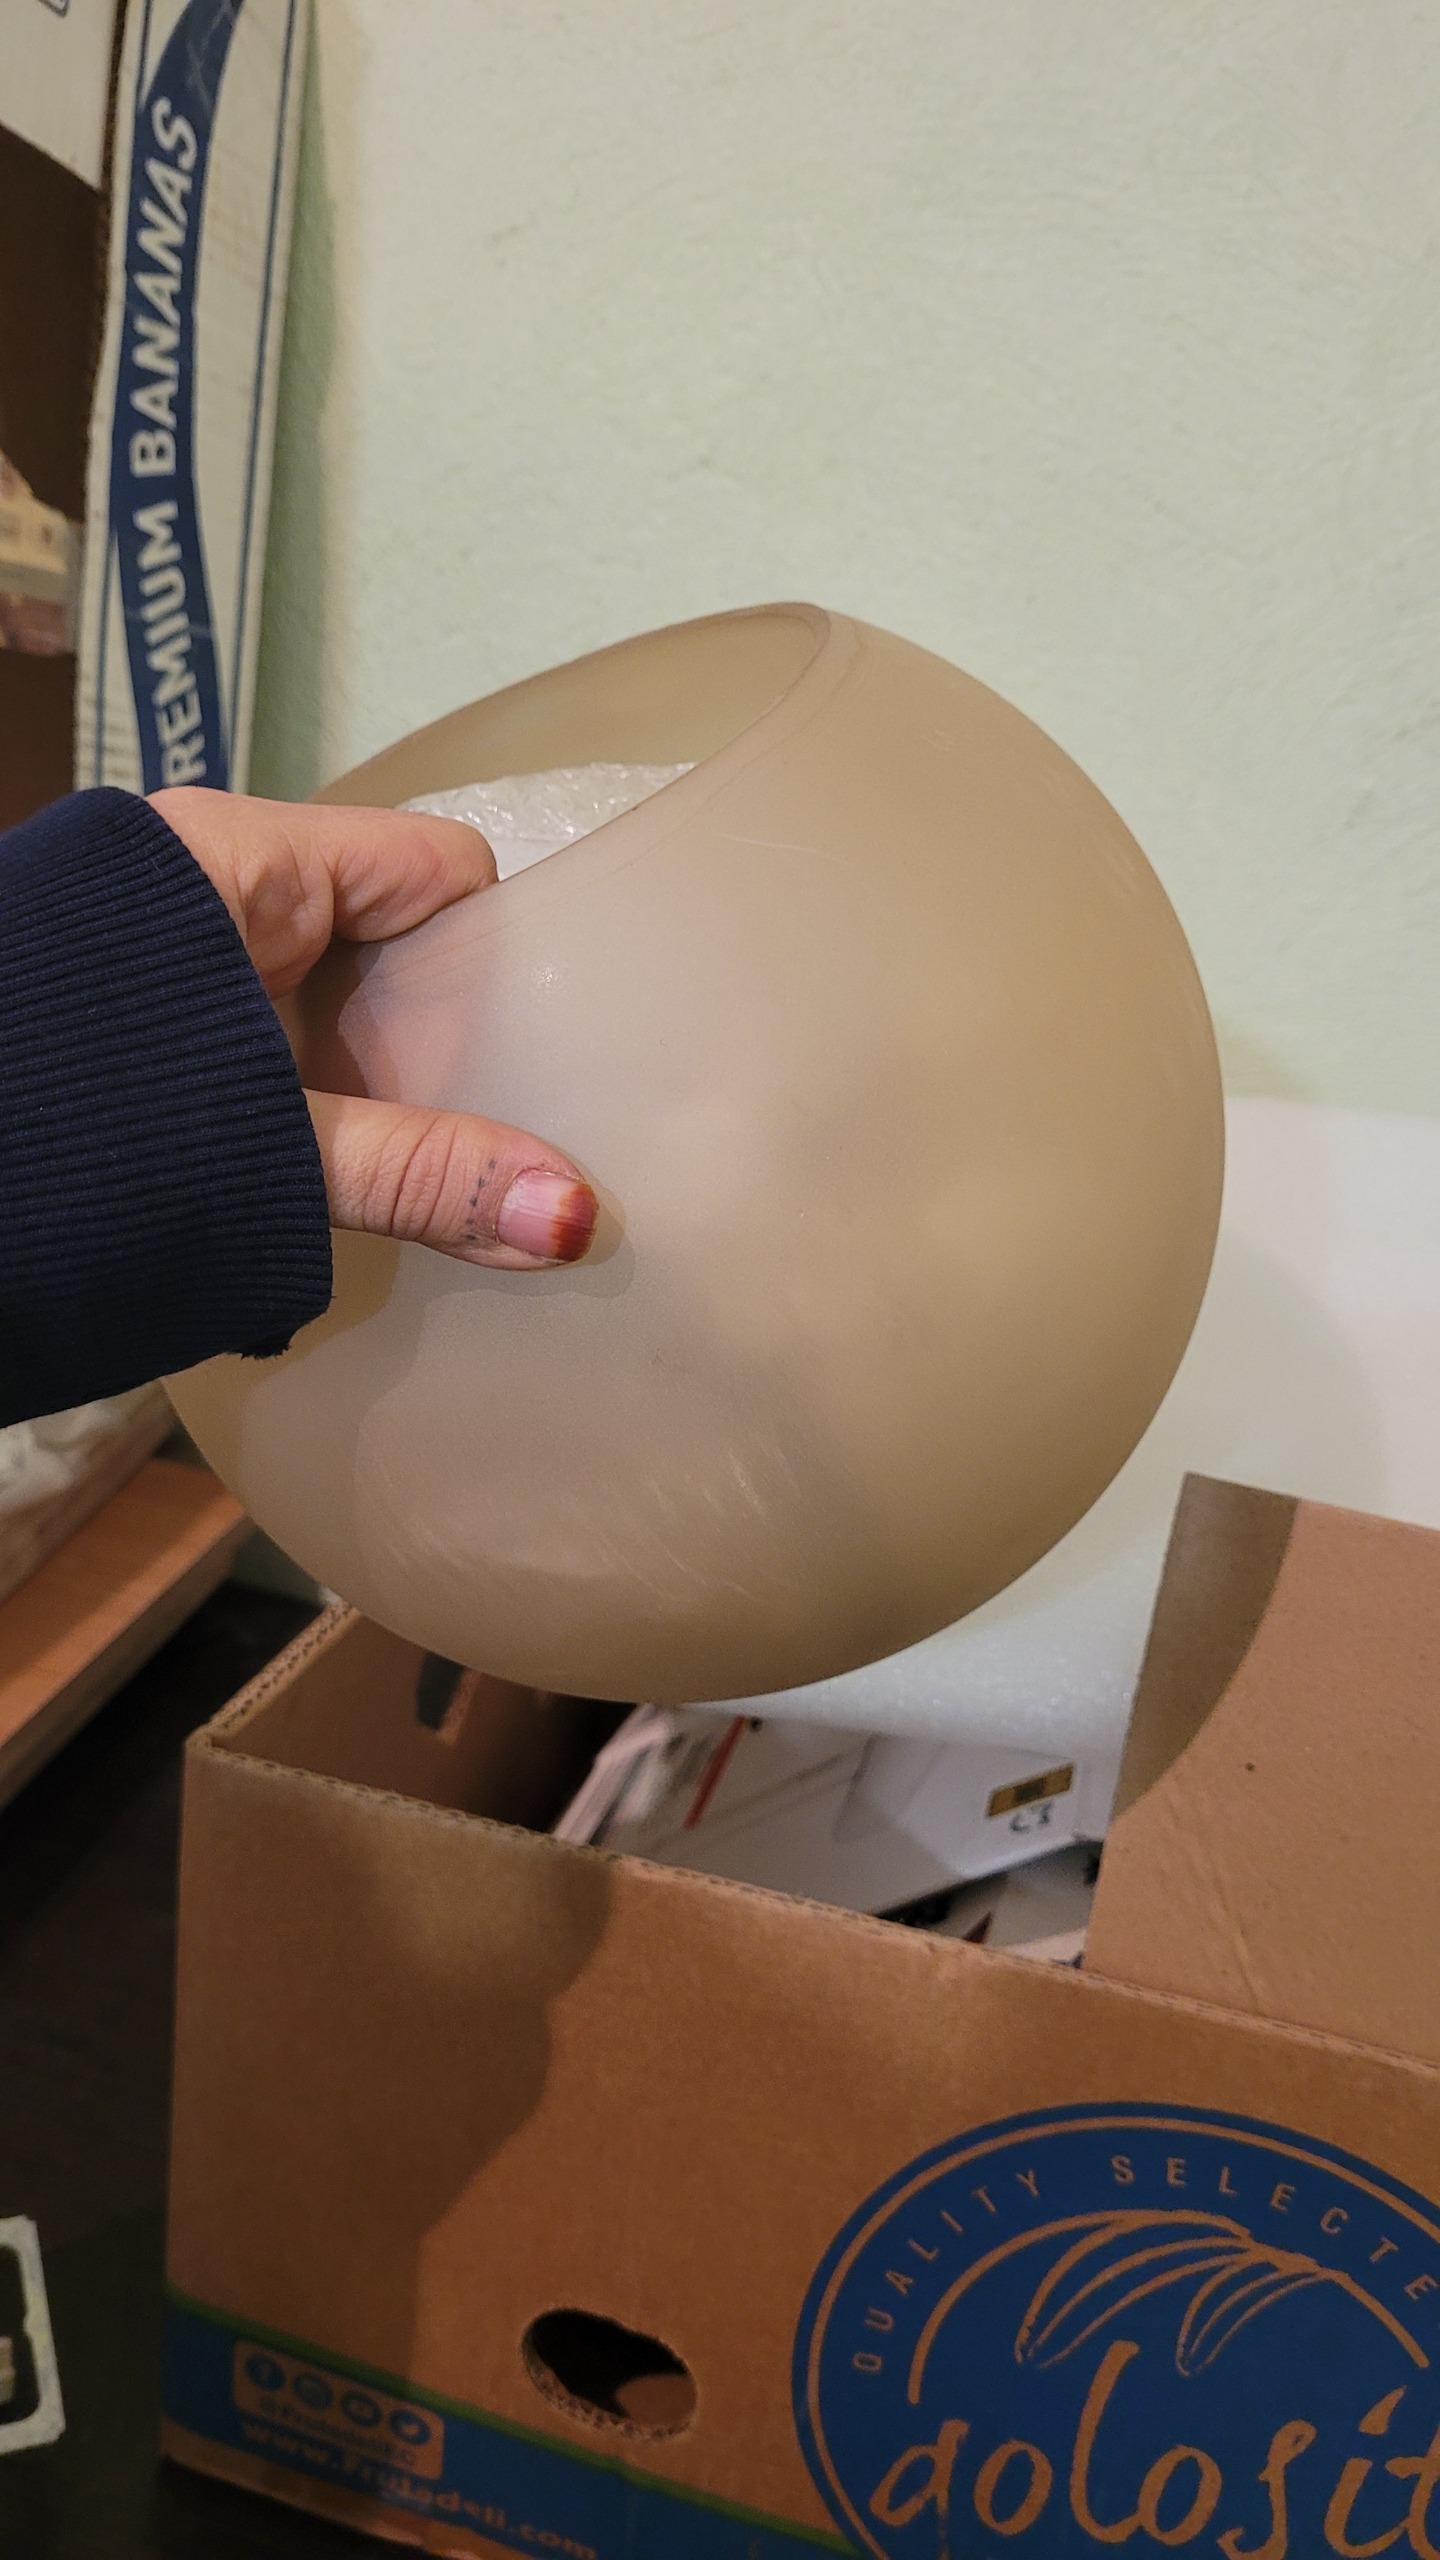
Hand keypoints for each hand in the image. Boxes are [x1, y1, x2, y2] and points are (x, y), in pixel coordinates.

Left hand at [149, 786, 597, 1269]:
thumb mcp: (269, 1146)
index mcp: (246, 859)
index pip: (438, 868)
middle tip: (497, 1140)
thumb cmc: (64, 1125)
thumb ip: (421, 1173)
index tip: (544, 1056)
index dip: (502, 955)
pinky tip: (315, 1180)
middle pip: (387, 941)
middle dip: (439, 1044)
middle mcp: (206, 882)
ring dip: (365, 1090)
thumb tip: (574, 1215)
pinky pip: (254, 1040)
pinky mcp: (129, 1016)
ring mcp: (165, 951)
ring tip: (418, 1176)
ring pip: (319, 1001)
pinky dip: (294, 1106)